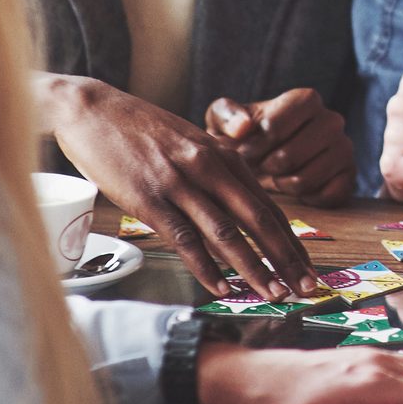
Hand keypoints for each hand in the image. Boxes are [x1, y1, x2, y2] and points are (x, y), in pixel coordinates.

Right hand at [41, 74, 312, 299]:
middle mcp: (209, 167)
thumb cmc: (142, 129)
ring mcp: (179, 183)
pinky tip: (222, 288)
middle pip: (258, 221)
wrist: (93, 109)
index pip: (268, 206)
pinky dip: (206, 267)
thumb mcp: (191, 141)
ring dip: (254, 268)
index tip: (309, 269)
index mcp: (224, 155)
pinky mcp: (149, 199)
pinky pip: (184, 239)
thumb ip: (218, 170)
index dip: (292, 241)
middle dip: (286, 259)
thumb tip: (242, 206)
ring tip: (274, 294)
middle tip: (308, 289)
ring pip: (226, 233)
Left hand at [208, 86, 352, 206]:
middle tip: (259, 166)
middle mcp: (332, 120)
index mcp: (306, 99)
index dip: (254, 145)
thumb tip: (243, 128)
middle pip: (290, 156)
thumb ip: (227, 115)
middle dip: (266, 167)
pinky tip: (294, 185)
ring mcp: (344, 149)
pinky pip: (325, 196)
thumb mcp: (223, 119)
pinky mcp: (349, 177)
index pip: (275, 126)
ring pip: (306, 179)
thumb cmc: (243, 136)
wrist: (263, 158)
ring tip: (275, 175)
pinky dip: (304, 197)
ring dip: (281, 184)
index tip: (245, 150)